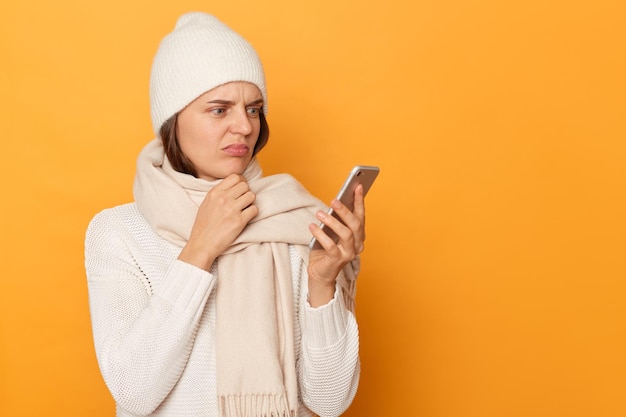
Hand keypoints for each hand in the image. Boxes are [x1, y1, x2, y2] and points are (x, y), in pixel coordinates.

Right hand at [178, 174, 257, 270]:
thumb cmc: (204, 226)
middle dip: (246, 193)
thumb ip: (219, 193)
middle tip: (243, 202)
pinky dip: (252, 213)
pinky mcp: (239, 221)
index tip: (240, 190)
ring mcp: (232, 209)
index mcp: (215, 193)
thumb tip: (234, 186)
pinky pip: (254, 209)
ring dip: (250, 203)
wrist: (202, 244)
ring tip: (244, 210)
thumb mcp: (206, 203)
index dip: (241, 182)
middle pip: (245, 185)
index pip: (235, 177)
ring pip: (251, 196)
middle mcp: (223, 198)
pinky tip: (245, 218)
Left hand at [307, 184, 364, 305]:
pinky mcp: (337, 261)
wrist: (320, 274)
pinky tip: (312, 227)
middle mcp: (357, 245)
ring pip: (346, 234)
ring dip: (332, 221)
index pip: (361, 216)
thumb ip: (336, 220)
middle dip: (345, 211)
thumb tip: (335, 202)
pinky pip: (331, 246)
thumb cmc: (325, 250)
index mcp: (358, 236)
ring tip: (319, 214)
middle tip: (334, 200)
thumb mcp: (331, 232)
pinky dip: (321, 235)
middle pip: (356, 225)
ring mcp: (349, 254)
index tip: (357, 186)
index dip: (359, 201)